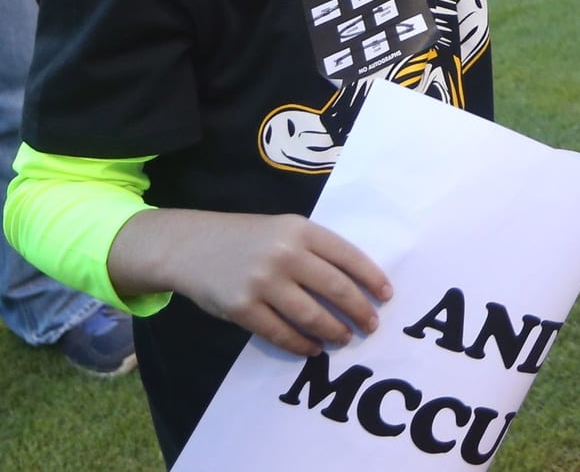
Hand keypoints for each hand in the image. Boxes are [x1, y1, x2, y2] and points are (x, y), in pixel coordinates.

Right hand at [109, 209, 390, 357]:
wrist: (192, 246)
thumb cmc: (249, 239)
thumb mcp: (285, 229)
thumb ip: (315, 249)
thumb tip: (357, 283)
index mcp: (301, 230)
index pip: (348, 256)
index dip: (371, 278)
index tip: (387, 296)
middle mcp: (285, 254)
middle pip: (335, 288)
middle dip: (359, 310)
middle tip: (371, 326)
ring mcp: (262, 282)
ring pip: (310, 314)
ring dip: (333, 330)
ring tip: (344, 339)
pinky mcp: (242, 308)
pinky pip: (280, 333)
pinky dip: (301, 344)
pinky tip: (312, 348)